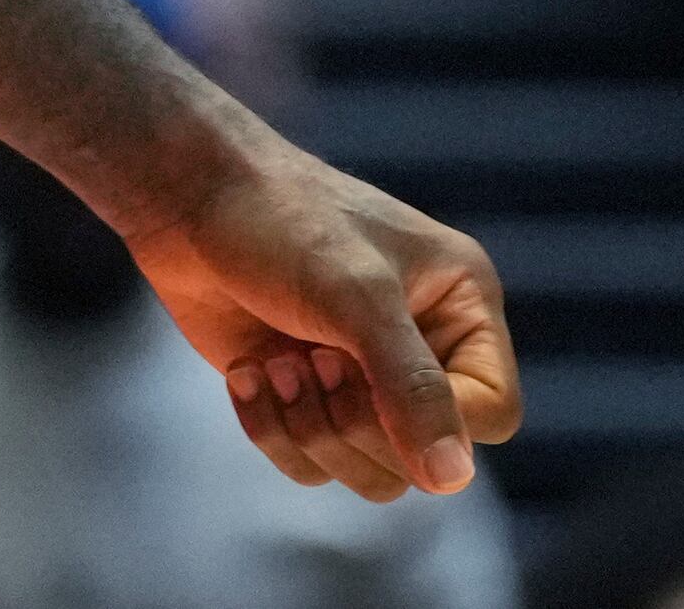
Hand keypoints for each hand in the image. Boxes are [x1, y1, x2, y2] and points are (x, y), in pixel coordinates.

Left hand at [112, 119, 520, 503]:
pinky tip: (248, 370)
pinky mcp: (308, 397)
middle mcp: (423, 347)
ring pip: (366, 474)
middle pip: (421, 459)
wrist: (192, 202)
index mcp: (462, 305)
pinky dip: (272, 429)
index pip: (492, 413)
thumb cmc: (285, 224)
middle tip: (311, 357)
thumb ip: (412, 389)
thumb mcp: (358, 299)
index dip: (438, 422)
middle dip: (354, 422)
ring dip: (310, 429)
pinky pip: (311, 466)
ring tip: (275, 363)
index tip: (373, 383)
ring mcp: (364, 377)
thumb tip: (456, 480)